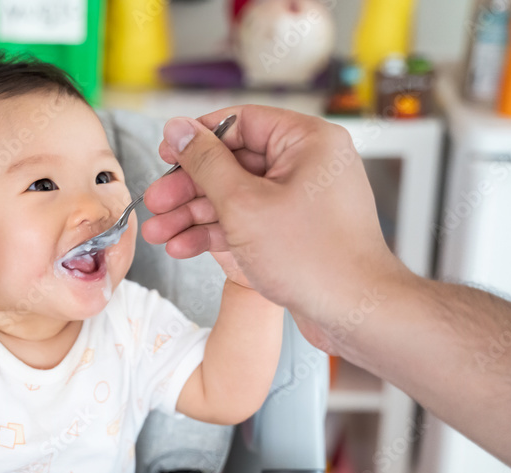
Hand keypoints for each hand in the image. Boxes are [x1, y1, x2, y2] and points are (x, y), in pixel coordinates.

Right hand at [142, 106, 408, 352]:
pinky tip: (184, 247)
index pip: (240, 122)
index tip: (165, 155)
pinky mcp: (296, 232)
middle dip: (189, 187)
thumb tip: (177, 129)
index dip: (196, 138)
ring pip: (237, 196)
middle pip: (234, 163)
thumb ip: (205, 163)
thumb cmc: (313, 258)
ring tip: (159, 233)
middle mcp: (308, 165)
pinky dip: (218, 233)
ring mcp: (303, 200)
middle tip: (155, 202)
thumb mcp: (243, 205)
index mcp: (307, 141)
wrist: (355, 313)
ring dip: (195, 215)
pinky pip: (250, 221)